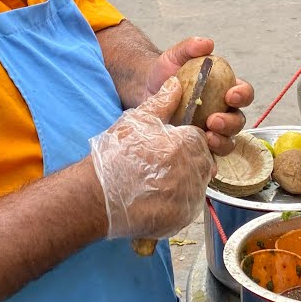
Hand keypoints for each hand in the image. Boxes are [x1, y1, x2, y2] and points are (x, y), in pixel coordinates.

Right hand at [88, 78, 214, 239]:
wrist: (99, 196)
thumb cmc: (115, 155)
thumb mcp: (138, 120)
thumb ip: (162, 101)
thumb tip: (176, 84)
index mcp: (188, 144)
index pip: (199, 138)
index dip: (182, 140)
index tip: (166, 146)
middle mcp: (194, 170)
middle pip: (202, 161)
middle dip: (186, 160)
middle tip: (159, 165)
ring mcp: (190, 196)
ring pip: (196, 184)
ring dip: (182, 181)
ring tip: (155, 181)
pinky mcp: (183, 217)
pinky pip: (188, 206)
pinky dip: (176, 202)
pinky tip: (155, 197)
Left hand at [145, 37, 252, 155]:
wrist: (144, 91)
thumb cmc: (164, 73)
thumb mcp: (174, 56)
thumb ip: (190, 48)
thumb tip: (207, 44)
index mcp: (224, 89)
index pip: (243, 93)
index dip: (243, 95)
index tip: (230, 95)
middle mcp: (222, 111)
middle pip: (239, 120)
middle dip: (230, 122)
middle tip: (214, 120)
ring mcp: (211, 130)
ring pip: (228, 140)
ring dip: (222, 141)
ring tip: (207, 137)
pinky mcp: (198, 145)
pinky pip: (210, 155)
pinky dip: (209, 157)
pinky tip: (200, 156)